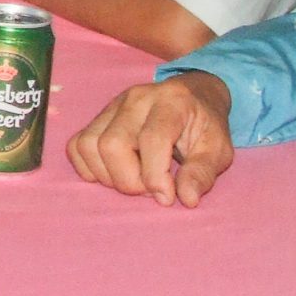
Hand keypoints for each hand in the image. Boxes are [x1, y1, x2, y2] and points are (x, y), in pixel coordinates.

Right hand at [67, 71, 235, 207]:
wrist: (193, 96)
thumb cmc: (205, 126)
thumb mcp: (218, 149)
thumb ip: (203, 173)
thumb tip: (185, 199)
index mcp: (171, 102)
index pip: (152, 140)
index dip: (155, 177)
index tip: (167, 197)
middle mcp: (136, 99)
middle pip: (112, 144)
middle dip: (129, 180)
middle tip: (150, 189)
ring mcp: (113, 105)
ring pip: (89, 145)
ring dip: (108, 175)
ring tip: (134, 179)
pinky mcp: (99, 116)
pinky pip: (77, 145)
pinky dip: (89, 167)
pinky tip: (114, 172)